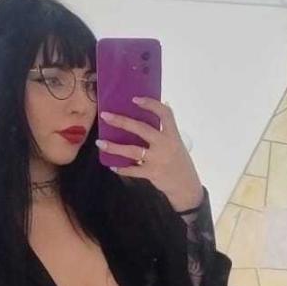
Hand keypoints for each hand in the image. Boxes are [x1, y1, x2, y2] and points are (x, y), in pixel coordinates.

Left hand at [97, 97, 203, 212]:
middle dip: (122, 121)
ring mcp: (158, 159)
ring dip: (114, 147)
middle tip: (105, 116)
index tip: (135, 99)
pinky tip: (112, 165)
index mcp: (173, 134)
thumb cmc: (179, 161)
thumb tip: (164, 104)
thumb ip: (168, 128)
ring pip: (132, 151)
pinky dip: (122, 168)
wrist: (186, 186)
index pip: (165, 114)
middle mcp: (165, 145)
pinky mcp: (152, 173)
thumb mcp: (177, 143)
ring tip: (100, 143)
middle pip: (141, 129)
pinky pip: (133, 170)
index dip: (151, 104)